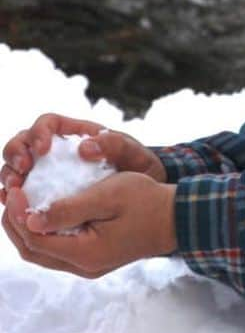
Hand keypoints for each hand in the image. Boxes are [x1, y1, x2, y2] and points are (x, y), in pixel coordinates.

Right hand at [1, 113, 166, 206]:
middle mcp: (55, 150)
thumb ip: (116, 145)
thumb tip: (84, 148)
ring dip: (9, 177)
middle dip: (15, 155)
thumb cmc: (138, 167)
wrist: (143, 195)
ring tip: (14, 191)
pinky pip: (22, 193)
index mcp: (74, 133)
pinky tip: (15, 209)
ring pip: (15, 168)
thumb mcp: (134, 153)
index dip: (38, 133)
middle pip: (21, 143)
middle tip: (22, 171)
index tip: (42, 150)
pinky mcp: (44, 192)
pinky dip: (13, 198)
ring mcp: (47, 171)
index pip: (46, 123)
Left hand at [1, 172, 177, 278]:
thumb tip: (31, 218)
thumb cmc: (146, 201)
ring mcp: (89, 266)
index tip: (15, 187)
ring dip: (26, 229)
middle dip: (15, 223)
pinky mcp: (94, 259)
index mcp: (86, 253)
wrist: (177, 218)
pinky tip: (43, 212)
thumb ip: (69, 208)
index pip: (36, 238)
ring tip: (20, 202)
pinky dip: (43, 232)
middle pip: (33, 251)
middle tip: (10, 194)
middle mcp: (84, 266)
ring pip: (42, 253)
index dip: (18, 214)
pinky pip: (57, 250)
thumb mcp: (108, 195)